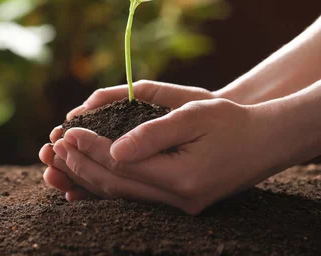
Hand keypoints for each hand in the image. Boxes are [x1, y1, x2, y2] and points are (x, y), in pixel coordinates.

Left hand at [45, 98, 282, 214]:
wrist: (264, 141)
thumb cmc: (230, 121)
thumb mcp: (193, 115)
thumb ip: (152, 133)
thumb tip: (113, 149)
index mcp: (183, 178)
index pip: (122, 164)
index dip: (91, 148)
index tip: (67, 131)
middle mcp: (179, 200)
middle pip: (116, 185)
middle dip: (82, 164)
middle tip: (57, 145)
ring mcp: (179, 206)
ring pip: (122, 195)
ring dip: (89, 177)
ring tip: (63, 160)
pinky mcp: (178, 203)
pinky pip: (134, 196)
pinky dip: (108, 186)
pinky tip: (86, 178)